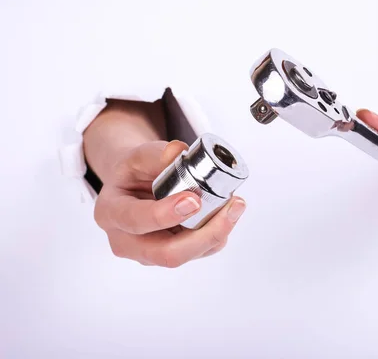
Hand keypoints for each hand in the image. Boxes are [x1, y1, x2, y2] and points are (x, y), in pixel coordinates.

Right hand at [93, 140, 246, 266]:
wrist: (136, 186)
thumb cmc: (135, 172)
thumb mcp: (137, 155)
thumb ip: (155, 154)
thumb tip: (177, 152)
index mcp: (111, 213)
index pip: (136, 221)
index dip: (165, 214)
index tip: (194, 200)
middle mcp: (126, 242)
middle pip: (167, 253)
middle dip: (204, 234)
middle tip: (231, 207)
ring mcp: (149, 254)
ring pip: (188, 255)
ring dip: (217, 233)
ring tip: (236, 205)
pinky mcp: (172, 255)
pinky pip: (200, 253)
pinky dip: (218, 234)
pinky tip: (228, 213)